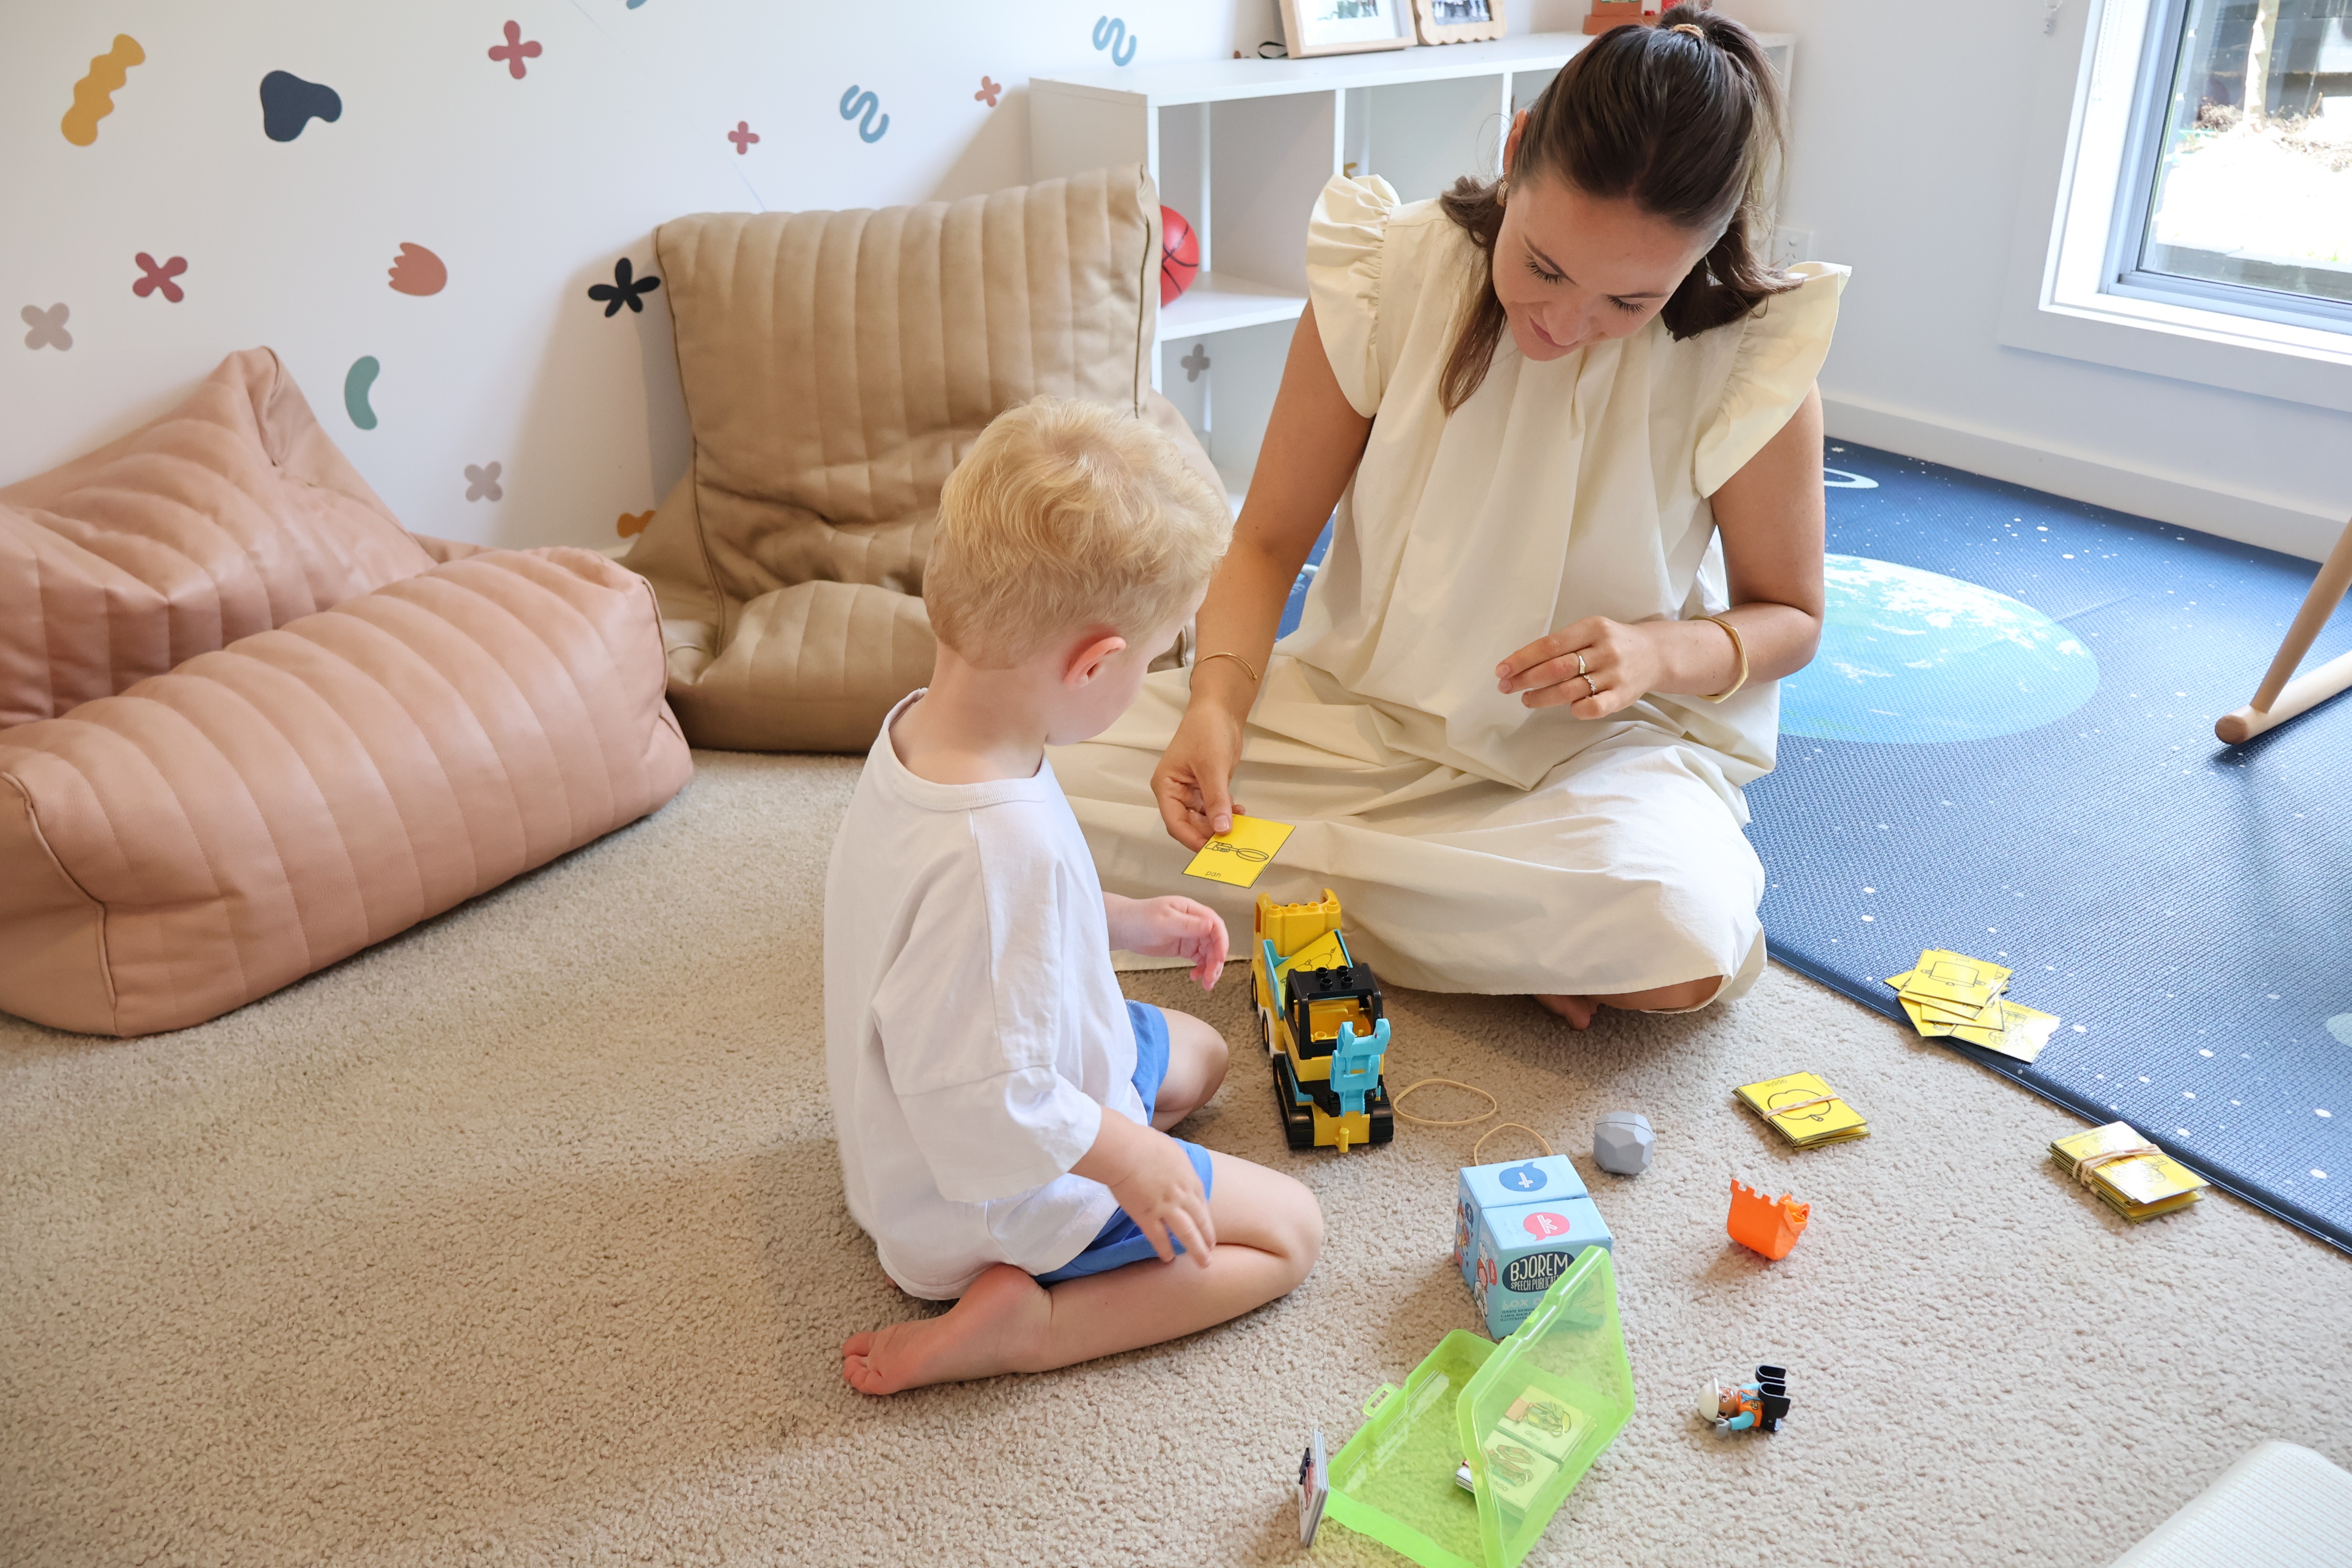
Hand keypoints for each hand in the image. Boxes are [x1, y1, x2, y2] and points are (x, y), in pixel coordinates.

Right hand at [1073, 1113, 1214, 1265]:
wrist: (1126, 1150)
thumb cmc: (1145, 1143)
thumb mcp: (1171, 1150)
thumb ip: (1177, 1165)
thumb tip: (1176, 1167)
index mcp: (1189, 1178)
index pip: (1202, 1203)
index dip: (1206, 1218)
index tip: (1208, 1228)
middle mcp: (1183, 1196)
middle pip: (1200, 1221)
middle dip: (1208, 1238)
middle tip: (1211, 1251)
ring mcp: (1166, 1207)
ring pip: (1187, 1234)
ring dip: (1196, 1250)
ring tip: (1203, 1263)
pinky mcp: (1147, 1216)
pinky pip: (1159, 1237)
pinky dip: (1164, 1249)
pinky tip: (1168, 1258)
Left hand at [1105, 894, 1229, 988]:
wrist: (1123, 928)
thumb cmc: (1139, 919)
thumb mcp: (1163, 921)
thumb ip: (1187, 924)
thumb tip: (1210, 925)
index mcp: (1192, 910)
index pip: (1215, 925)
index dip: (1221, 942)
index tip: (1220, 959)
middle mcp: (1194, 922)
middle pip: (1215, 942)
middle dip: (1216, 961)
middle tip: (1210, 978)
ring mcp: (1190, 936)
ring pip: (1209, 953)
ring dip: (1211, 968)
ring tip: (1205, 984)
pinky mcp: (1184, 948)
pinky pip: (1199, 959)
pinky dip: (1201, 969)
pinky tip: (1195, 977)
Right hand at [1152, 696, 1247, 849]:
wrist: (1220, 710)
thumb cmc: (1206, 731)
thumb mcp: (1212, 767)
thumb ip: (1216, 801)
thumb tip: (1222, 830)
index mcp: (1166, 786)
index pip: (1175, 823)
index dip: (1193, 839)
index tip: (1212, 851)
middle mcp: (1176, 792)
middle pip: (1189, 825)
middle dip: (1209, 834)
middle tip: (1231, 843)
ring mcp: (1192, 791)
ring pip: (1204, 819)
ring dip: (1220, 825)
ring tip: (1240, 827)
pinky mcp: (1207, 788)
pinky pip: (1215, 809)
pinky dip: (1227, 814)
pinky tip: (1240, 813)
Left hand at [1496, 616, 1663, 718]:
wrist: (1655, 654)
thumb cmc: (1612, 643)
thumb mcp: (1591, 632)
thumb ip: (1562, 644)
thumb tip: (1521, 664)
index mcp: (1593, 628)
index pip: (1550, 644)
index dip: (1522, 659)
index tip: (1502, 670)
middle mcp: (1605, 650)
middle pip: (1557, 668)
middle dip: (1525, 679)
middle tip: (1506, 687)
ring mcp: (1615, 674)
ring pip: (1570, 689)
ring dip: (1542, 697)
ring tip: (1526, 699)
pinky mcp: (1623, 696)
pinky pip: (1593, 707)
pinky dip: (1575, 709)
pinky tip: (1566, 707)